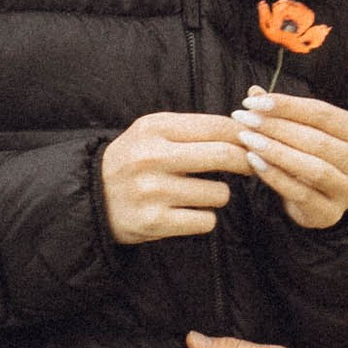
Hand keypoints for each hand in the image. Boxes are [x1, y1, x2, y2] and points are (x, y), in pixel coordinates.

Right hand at [101, 112, 251, 244]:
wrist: (93, 196)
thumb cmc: (135, 161)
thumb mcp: (154, 132)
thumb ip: (195, 129)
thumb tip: (246, 129)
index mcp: (154, 128)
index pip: (216, 126)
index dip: (244, 134)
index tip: (255, 142)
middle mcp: (152, 157)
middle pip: (223, 155)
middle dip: (246, 161)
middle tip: (252, 165)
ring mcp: (153, 191)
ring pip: (219, 193)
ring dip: (218, 195)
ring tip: (198, 193)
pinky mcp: (155, 221)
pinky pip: (206, 221)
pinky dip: (203, 218)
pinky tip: (187, 212)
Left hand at [233, 87, 347, 229]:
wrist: (321, 201)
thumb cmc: (313, 157)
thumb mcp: (305, 131)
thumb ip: (284, 113)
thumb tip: (255, 92)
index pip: (322, 113)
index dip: (287, 105)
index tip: (253, 101)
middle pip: (317, 140)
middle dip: (276, 127)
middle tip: (244, 119)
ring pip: (313, 168)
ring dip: (276, 151)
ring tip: (247, 139)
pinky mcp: (331, 214)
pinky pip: (301, 193)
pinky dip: (275, 176)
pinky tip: (254, 162)